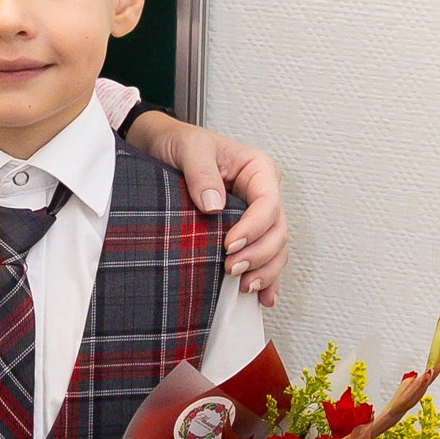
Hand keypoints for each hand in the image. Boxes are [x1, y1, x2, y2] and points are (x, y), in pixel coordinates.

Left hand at [123, 118, 289, 303]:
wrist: (162, 147)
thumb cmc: (180, 142)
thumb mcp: (190, 149)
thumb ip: (202, 173)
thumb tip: (214, 205)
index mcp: (258, 170)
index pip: (269, 203)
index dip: (254, 228)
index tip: (230, 244)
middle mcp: (262, 194)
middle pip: (277, 231)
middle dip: (259, 254)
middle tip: (232, 268)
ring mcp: (256, 215)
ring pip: (275, 248)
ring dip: (264, 270)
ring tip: (244, 286)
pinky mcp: (245, 232)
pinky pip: (264, 256)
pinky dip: (266, 276)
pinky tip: (262, 295)